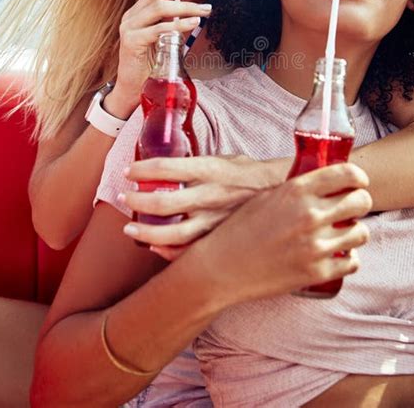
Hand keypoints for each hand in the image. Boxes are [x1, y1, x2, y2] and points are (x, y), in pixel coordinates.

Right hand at [109, 0, 211, 115]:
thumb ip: (174, 24)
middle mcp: (132, 14)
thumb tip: (196, 12)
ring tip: (204, 11)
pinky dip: (176, 25)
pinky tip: (192, 25)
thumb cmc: (150, 63)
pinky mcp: (131, 41)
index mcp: (139, 10)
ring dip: (185, 7)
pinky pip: (157, 29)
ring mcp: (130, 27)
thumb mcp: (164, 39)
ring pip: (159, 6)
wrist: (131, 88)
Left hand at [122, 155, 286, 257]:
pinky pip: (191, 252)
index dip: (143, 169)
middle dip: (139, 200)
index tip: (129, 170)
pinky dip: (169, 252)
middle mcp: (212, 196)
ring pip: (174, 233)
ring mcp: (217, 221)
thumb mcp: (229, 160)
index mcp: (213, 170)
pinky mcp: (223, 239)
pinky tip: (156, 247)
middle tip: (125, 197)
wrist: (289, 194)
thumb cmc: (255, 175)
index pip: (168, 166)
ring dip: (148, 231)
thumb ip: (201, 164)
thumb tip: (171, 166)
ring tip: (131, 228)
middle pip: (165, 201)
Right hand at [184, 162, 372, 303]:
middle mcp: (310, 215)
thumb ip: (297, 188)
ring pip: (362, 233)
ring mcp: (316, 246)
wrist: (222, 267)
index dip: (359, 177)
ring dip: (354, 231)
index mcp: (297, 190)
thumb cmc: (240, 228)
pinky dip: (347, 259)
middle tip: (350, 208)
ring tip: (341, 233)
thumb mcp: (267, 196)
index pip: (348, 174)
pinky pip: (353, 262)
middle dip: (360, 202)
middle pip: (362, 201)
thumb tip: (323, 182)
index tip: (358, 182)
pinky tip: (335, 255)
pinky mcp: (317, 272)